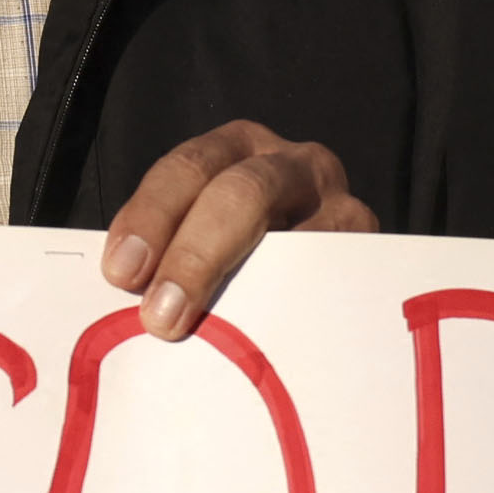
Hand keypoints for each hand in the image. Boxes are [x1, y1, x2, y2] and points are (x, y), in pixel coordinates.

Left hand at [94, 123, 377, 343]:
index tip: (122, 272)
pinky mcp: (371, 255)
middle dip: (194, 254)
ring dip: (247, 291)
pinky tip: (267, 343)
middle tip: (160, 316)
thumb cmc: (238, 257)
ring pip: (293, 240)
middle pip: (243, 193)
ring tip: (213, 334)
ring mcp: (342, 208)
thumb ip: (165, 256)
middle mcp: (295, 164)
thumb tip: (121, 303)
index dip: (152, 215)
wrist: (329, 279)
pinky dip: (295, 312)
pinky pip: (331, 281)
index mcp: (237, 149)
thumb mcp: (203, 232)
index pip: (189, 168)